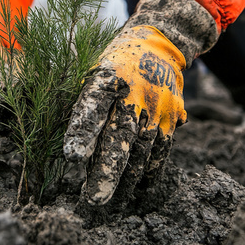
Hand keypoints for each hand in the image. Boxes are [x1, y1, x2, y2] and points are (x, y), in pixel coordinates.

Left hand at [63, 25, 186, 205]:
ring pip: (140, 151)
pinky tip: (138, 190)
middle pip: (120, 137)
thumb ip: (85, 104)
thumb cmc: (115, 63)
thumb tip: (73, 148)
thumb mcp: (93, 71)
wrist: (160, 43)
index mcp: (107, 75)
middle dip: (106, 171)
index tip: (71, 157)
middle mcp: (134, 93)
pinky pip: (161, 151)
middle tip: (92, 200)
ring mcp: (156, 107)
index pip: (93, 105)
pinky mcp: (172, 118)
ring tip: (108, 201)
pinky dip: (149, 173)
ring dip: (124, 181)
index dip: (82, 131)